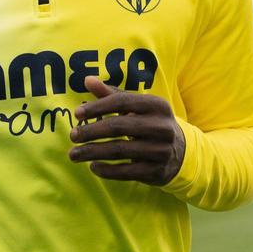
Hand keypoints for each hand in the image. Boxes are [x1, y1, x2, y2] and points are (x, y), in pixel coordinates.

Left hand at [68, 76, 185, 185]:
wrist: (180, 152)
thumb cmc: (149, 123)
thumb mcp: (137, 107)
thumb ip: (112, 94)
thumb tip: (87, 79)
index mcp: (157, 105)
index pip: (122, 102)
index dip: (97, 107)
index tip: (77, 114)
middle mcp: (161, 127)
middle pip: (118, 127)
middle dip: (91, 131)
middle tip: (72, 135)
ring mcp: (160, 150)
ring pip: (119, 150)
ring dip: (92, 152)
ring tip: (74, 154)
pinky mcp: (157, 171)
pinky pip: (126, 172)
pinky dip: (106, 170)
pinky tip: (93, 166)